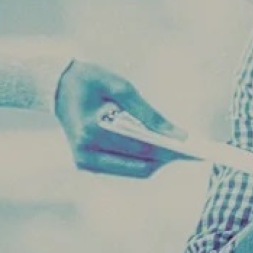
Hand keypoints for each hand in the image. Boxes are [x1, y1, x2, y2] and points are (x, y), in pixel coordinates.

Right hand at [54, 61, 185, 176]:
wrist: (56, 86)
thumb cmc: (91, 81)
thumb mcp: (122, 88)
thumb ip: (149, 113)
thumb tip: (178, 135)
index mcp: (91, 132)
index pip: (140, 148)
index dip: (170, 149)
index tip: (195, 148)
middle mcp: (85, 154)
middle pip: (140, 166)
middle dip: (166, 158)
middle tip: (193, 150)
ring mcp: (84, 163)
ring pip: (134, 171)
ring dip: (157, 161)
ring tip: (179, 148)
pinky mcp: (87, 165)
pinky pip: (124, 168)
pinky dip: (143, 159)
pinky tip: (160, 147)